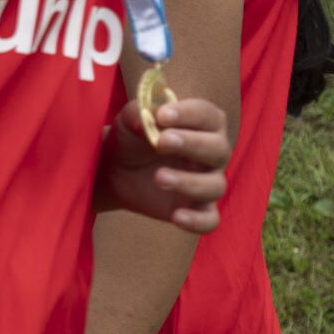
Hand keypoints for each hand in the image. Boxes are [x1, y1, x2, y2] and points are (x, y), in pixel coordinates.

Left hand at [98, 90, 228, 231]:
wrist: (115, 170)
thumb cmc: (132, 138)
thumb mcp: (129, 121)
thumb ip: (138, 113)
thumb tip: (147, 116)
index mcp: (202, 125)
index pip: (207, 115)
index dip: (188, 114)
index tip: (162, 115)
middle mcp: (212, 153)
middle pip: (219, 148)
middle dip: (192, 144)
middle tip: (162, 142)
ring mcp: (207, 182)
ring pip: (215, 185)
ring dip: (189, 182)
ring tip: (159, 178)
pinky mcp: (197, 209)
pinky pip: (209, 220)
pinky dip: (198, 221)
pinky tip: (177, 217)